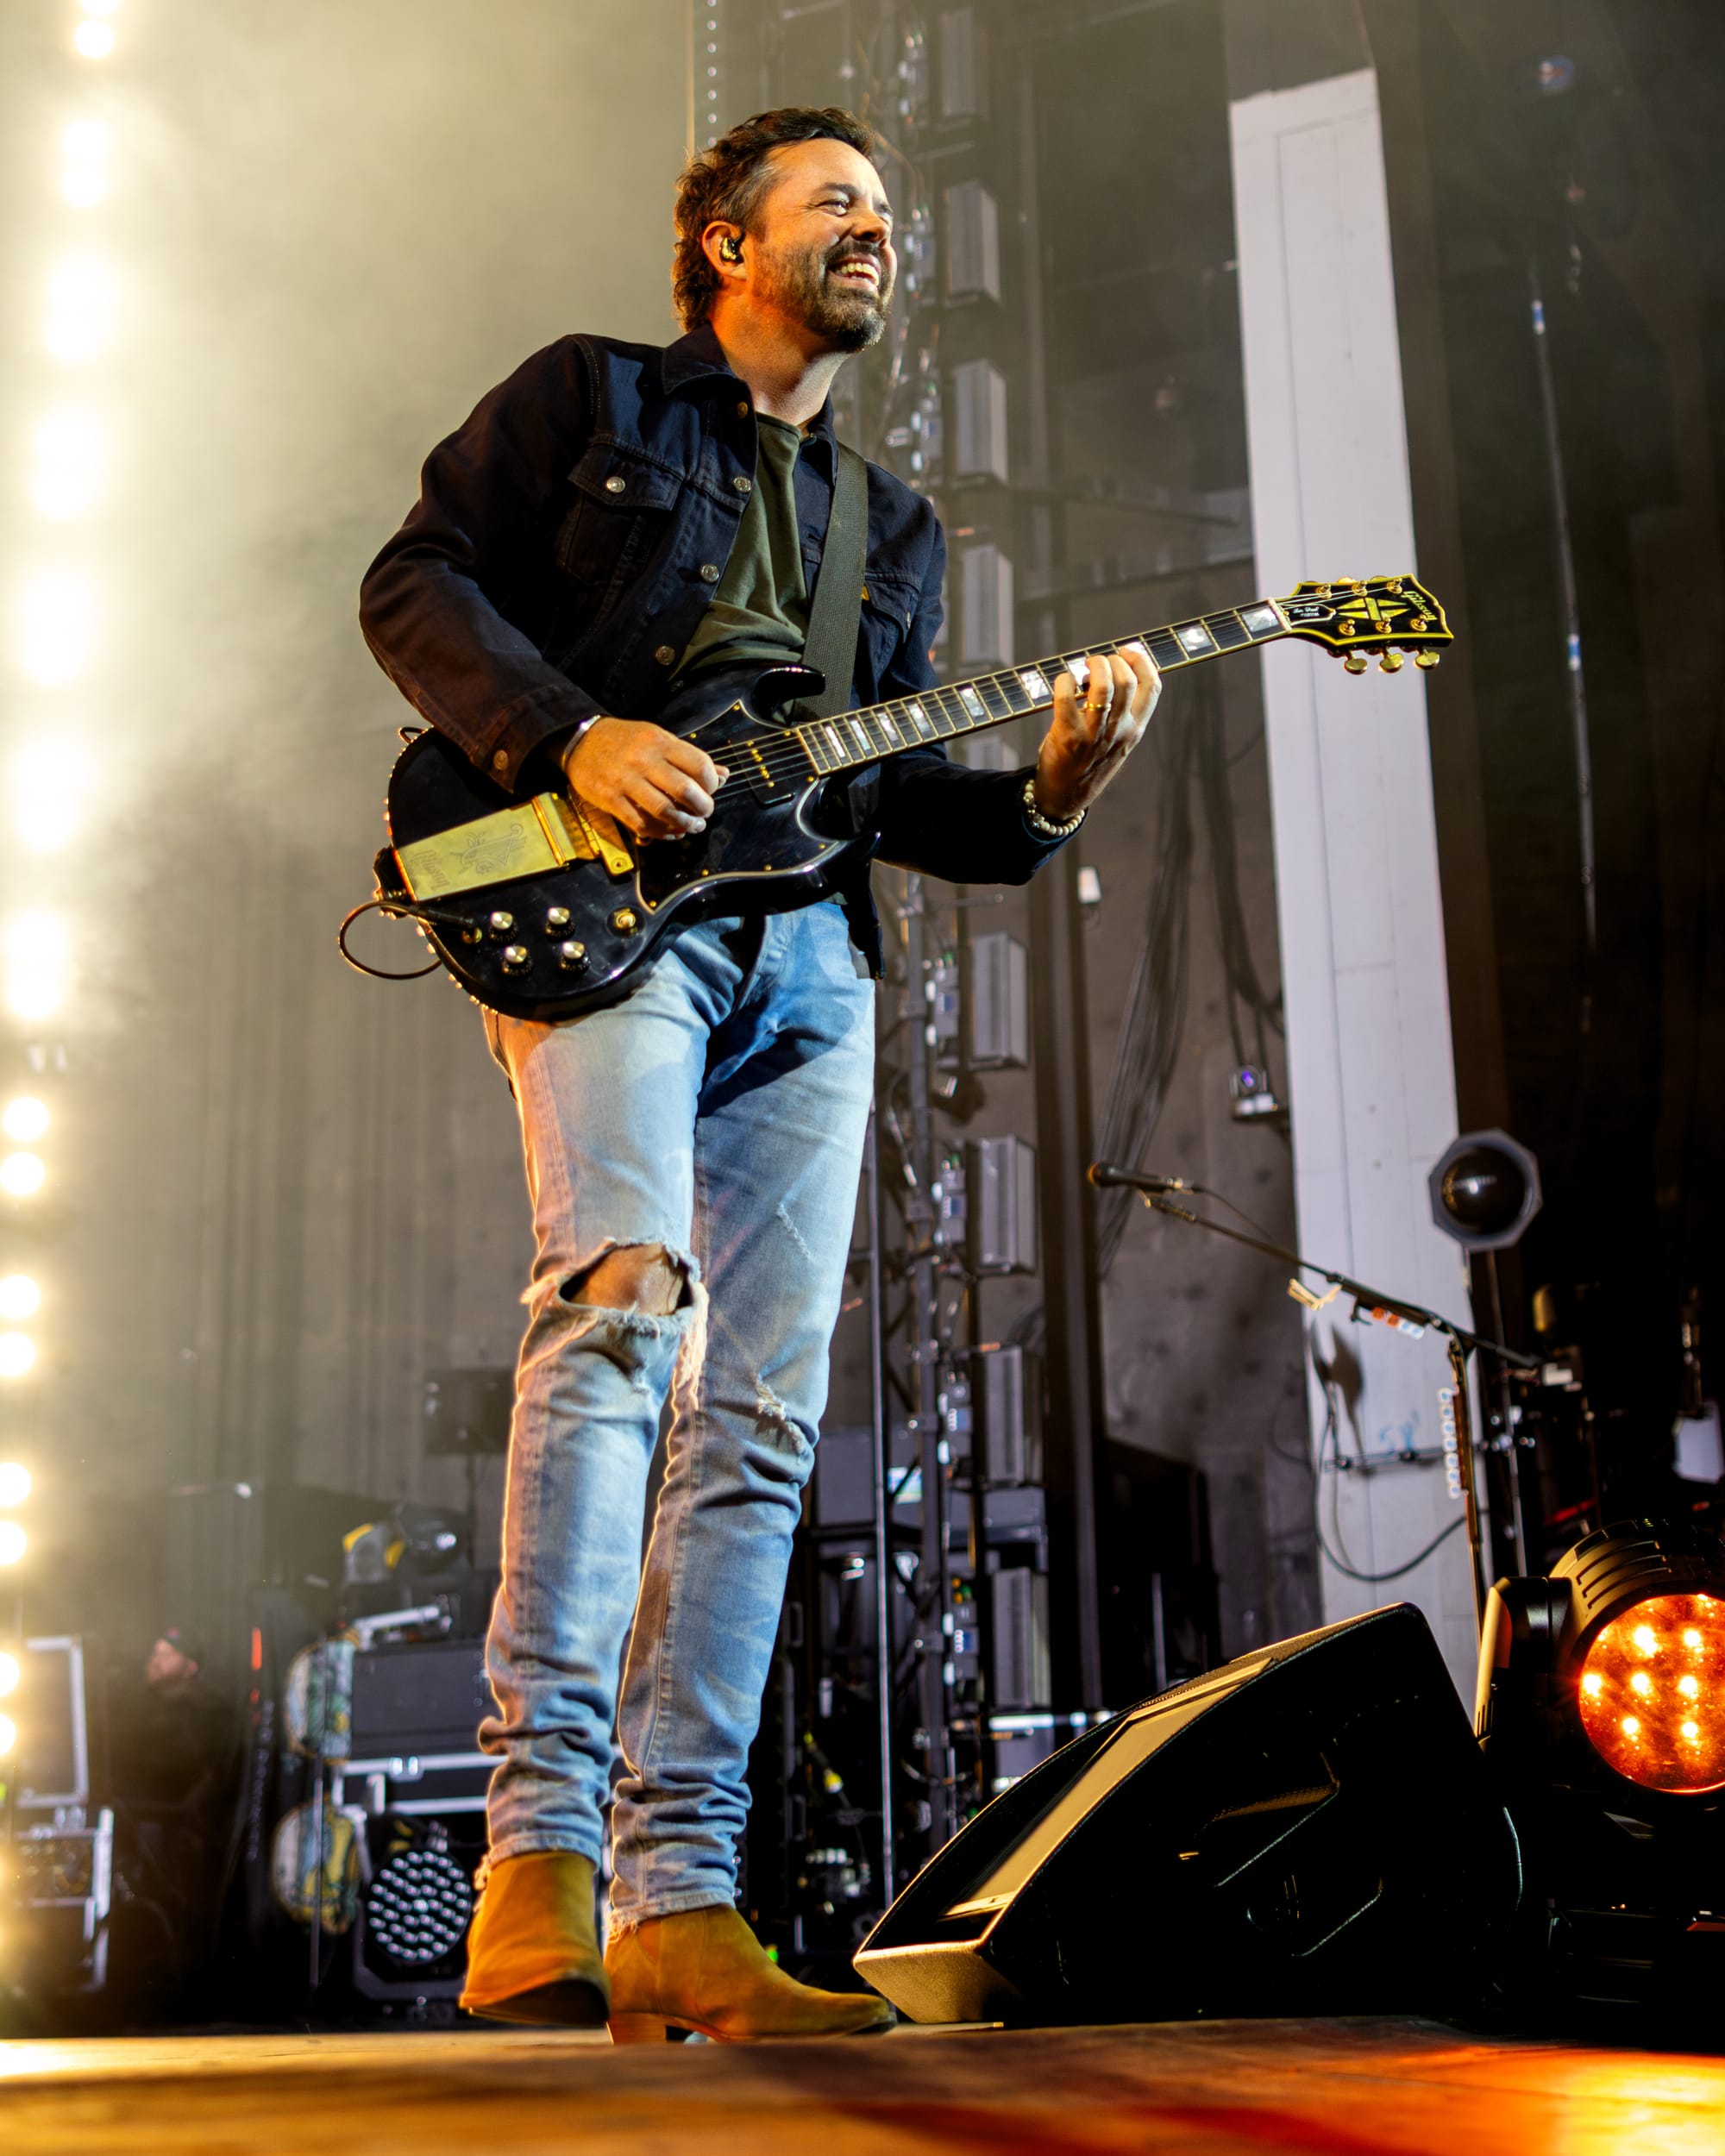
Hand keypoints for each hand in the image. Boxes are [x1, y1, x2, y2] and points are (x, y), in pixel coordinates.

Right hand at [561, 718, 729, 843]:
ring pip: (664, 810)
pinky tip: (670, 832)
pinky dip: (660, 833)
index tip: (710, 791)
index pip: (699, 765)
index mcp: (659, 742)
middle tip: (704, 813)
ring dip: (684, 824)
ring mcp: (625, 781)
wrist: (581, 741)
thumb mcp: (658, 739)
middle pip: (685, 791)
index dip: (712, 784)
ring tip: (692, 826)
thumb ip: (689, 757)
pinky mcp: (610, 799)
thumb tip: (724, 775)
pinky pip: (641, 823)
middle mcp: (643, 760)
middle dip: (703, 808)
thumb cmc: (625, 741)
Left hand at [1034, 646, 1160, 821]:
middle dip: (1112, 660)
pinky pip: (1067, 696)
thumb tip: (1118, 670)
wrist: (1066, 796)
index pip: (1153, 686)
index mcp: (1136, 728)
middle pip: (1127, 680)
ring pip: (1103, 685)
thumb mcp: (1119, 740)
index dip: (1142, 660)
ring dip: (1092, 666)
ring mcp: (1095, 734)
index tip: (1127, 651)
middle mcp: (1120, 730)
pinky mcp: (1069, 736)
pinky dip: (1065, 680)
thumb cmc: (1090, 762)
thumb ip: (1124, 712)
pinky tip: (1065, 682)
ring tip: (1084, 668)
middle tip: (1097, 663)